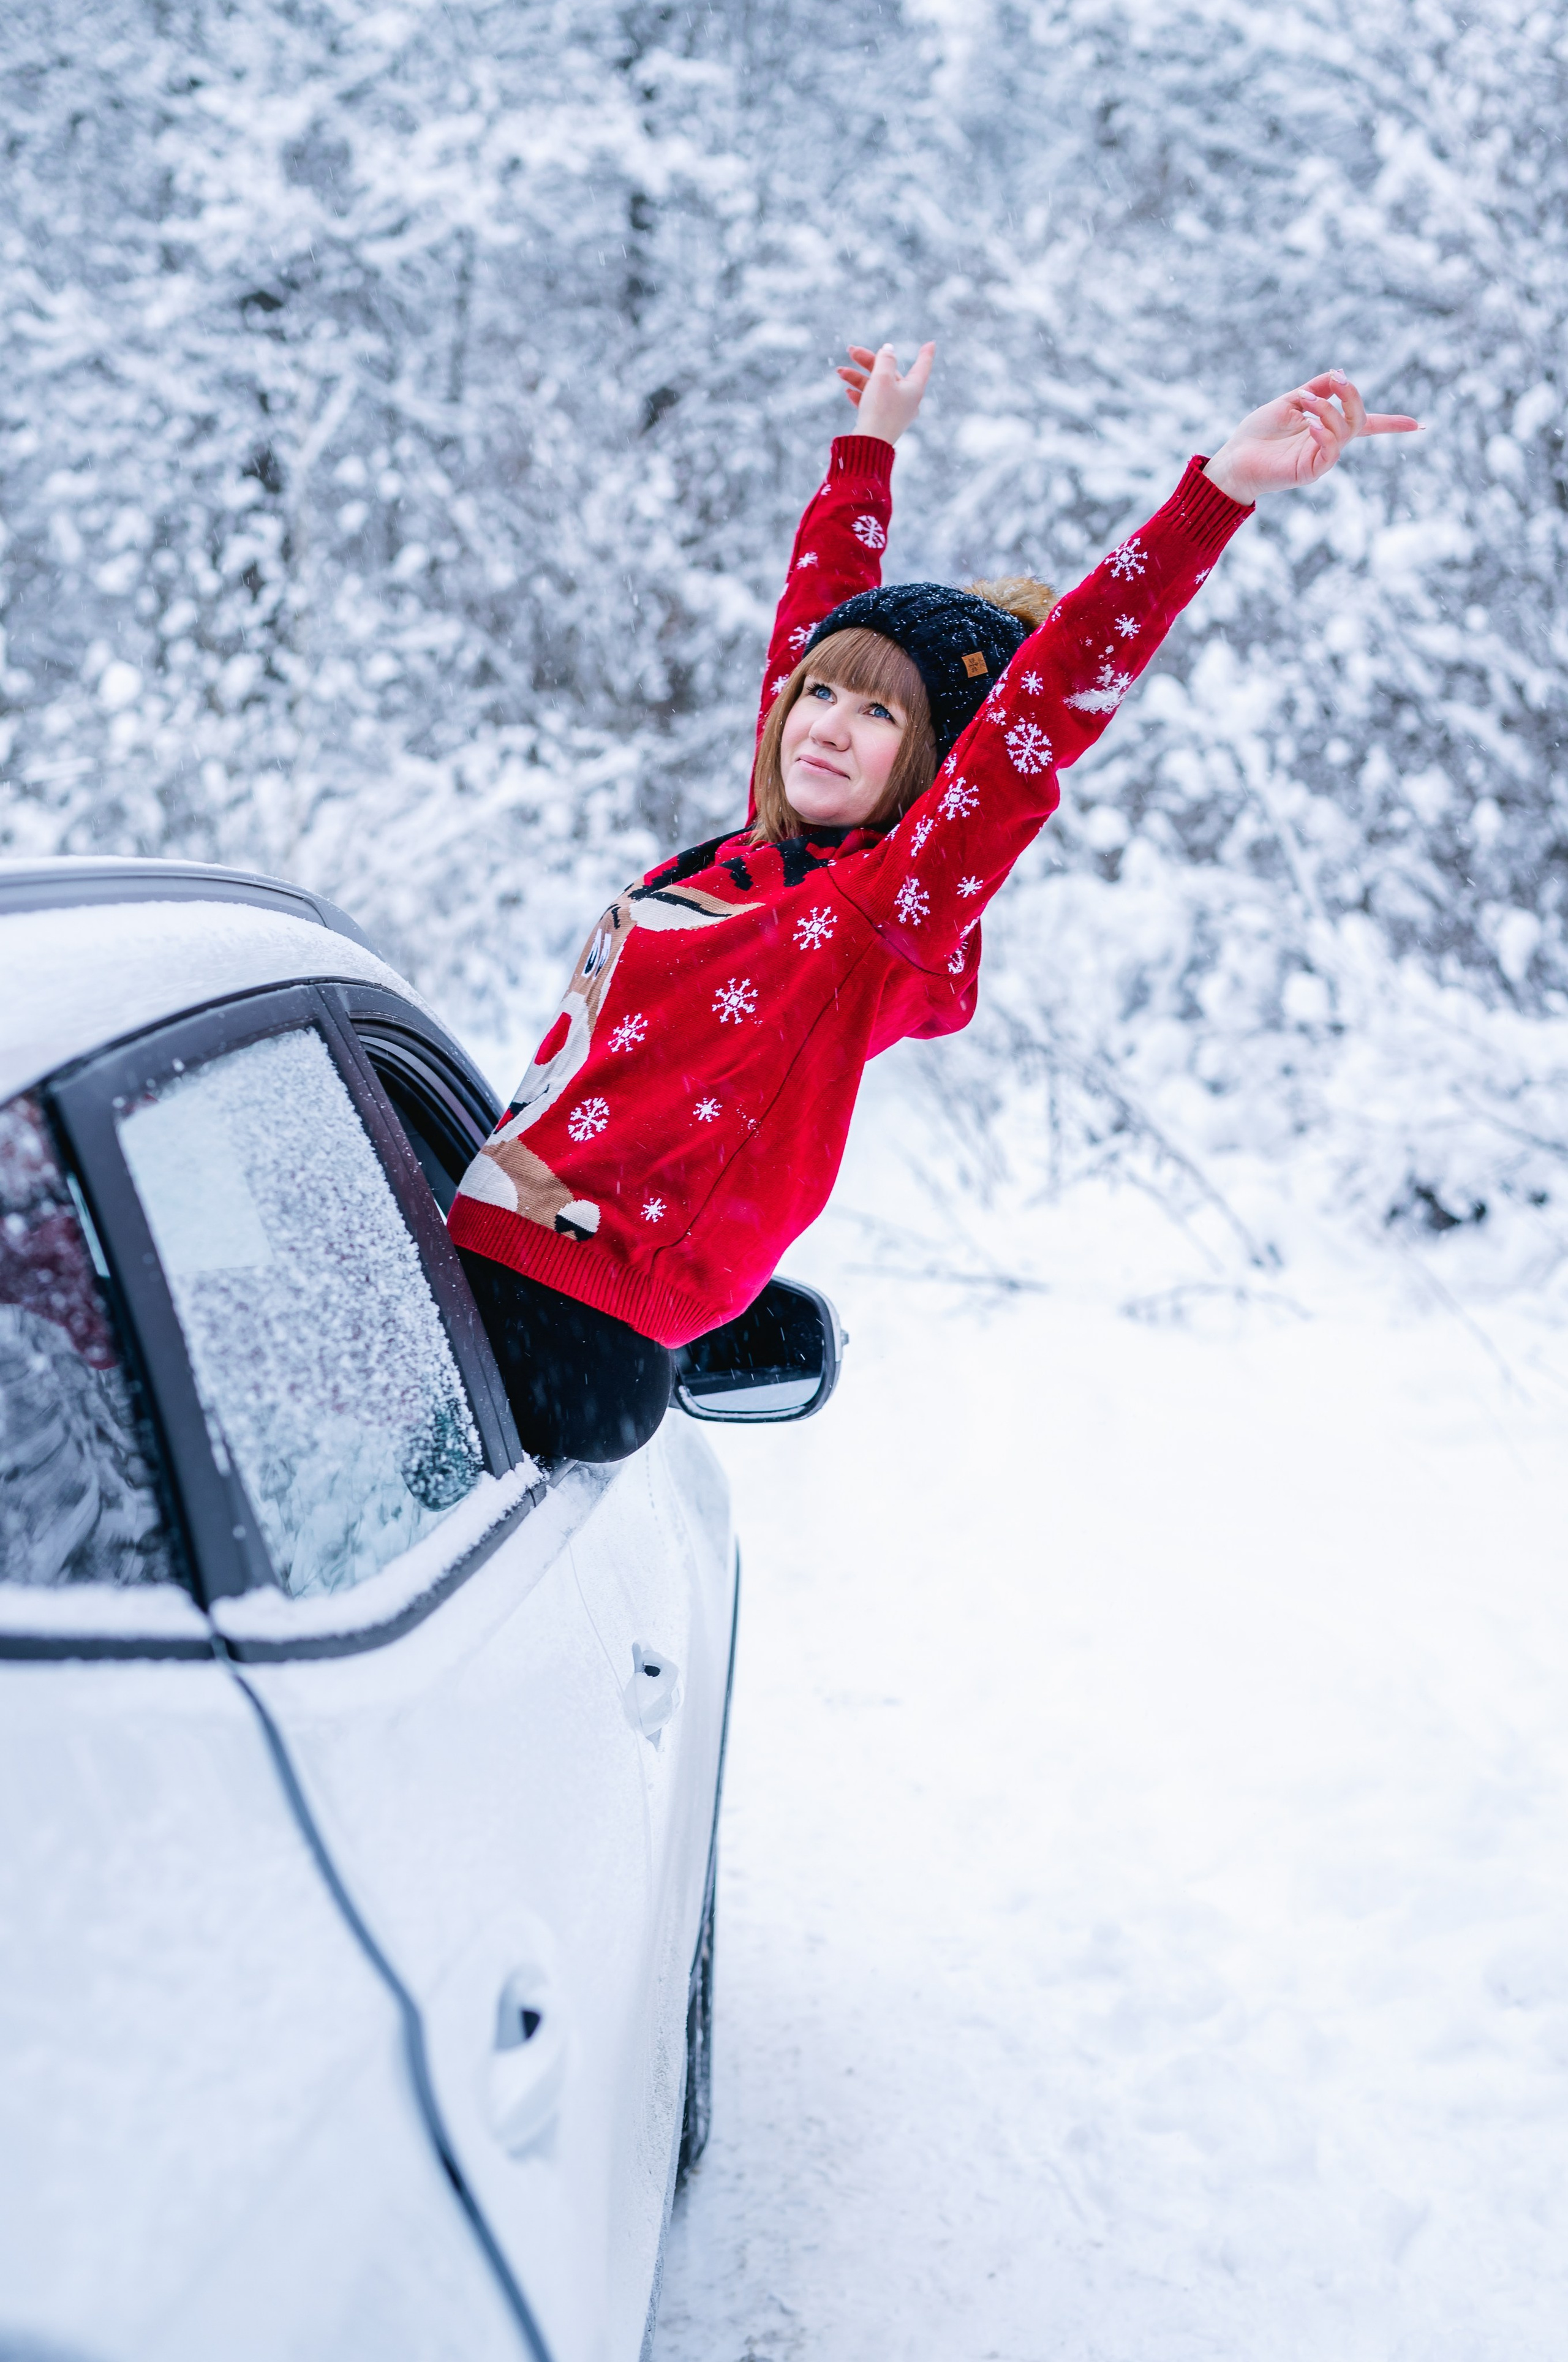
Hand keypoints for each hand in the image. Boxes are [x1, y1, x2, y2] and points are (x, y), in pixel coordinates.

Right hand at [836, 341, 934, 444]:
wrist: (869, 444)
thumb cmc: (879, 409)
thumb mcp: (882, 377)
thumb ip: (886, 359)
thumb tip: (889, 349)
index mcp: (914, 388)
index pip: (922, 366)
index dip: (925, 354)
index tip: (930, 344)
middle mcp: (907, 400)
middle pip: (890, 373)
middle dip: (868, 362)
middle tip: (851, 350)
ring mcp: (895, 412)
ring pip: (877, 387)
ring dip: (858, 378)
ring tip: (840, 372)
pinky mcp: (882, 421)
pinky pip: (873, 403)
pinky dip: (861, 395)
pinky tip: (848, 391)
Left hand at [1203, 371, 1419, 502]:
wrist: (1236, 458)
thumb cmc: (1258, 433)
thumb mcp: (1289, 401)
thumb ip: (1315, 388)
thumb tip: (1337, 374)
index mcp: (1326, 428)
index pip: (1366, 424)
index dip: (1392, 424)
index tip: (1419, 425)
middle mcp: (1328, 444)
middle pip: (1359, 420)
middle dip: (1352, 396)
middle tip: (1335, 380)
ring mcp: (1321, 459)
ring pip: (1345, 432)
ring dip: (1329, 410)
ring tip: (1305, 401)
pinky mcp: (1310, 471)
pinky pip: (1330, 451)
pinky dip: (1324, 432)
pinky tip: (1308, 423)